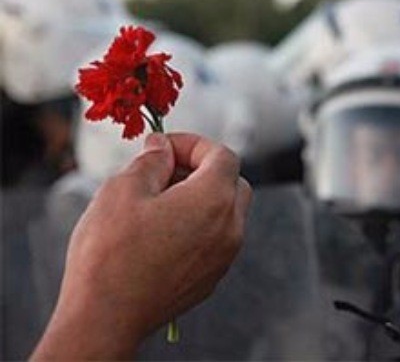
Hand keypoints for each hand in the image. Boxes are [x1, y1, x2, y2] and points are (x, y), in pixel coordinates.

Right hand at [31, 132, 251, 359]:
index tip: (163, 147)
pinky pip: (216, 239)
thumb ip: (152, 161)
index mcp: (214, 199)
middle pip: (231, 182)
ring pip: (227, 212)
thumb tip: (162, 147)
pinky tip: (162, 232)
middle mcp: (230, 227)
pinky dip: (199, 226)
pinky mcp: (212, 278)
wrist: (106, 318)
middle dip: (201, 169)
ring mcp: (224, 256)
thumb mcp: (122, 189)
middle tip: (163, 172)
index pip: (222, 155)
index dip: (193, 144)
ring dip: (201, 198)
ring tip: (157, 203)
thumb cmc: (111, 252)